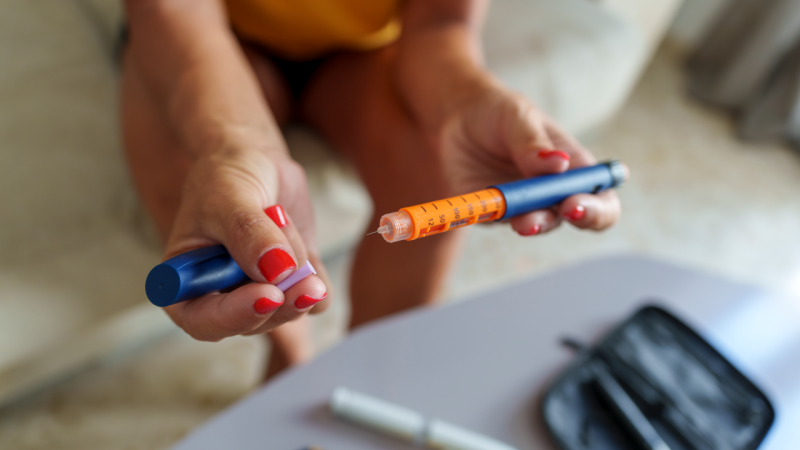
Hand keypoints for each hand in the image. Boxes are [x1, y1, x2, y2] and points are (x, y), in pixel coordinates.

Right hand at [161, 150, 328, 340]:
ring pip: (288, 313)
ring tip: (285, 224)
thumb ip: (248, 233)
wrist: (257, 163)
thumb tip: (276, 270)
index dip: (233, 316)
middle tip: (305, 278)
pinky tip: (306, 250)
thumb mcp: (228, 196)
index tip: (268, 294)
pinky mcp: (291, 287)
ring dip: (298, 275)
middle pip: (252, 323)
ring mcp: (258, 295)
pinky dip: (318, 277)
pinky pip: (315, 302)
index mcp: (185, 282)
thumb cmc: (226, 178)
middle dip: (282, 301)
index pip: (201, 319)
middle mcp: (220, 297)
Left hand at [438, 85, 621, 235]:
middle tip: (566, 211)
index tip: (579, 201)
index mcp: (574, 165)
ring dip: (535, 223)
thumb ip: (534, 143)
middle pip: (581, 218)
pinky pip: (498, 221)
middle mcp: (554, 191)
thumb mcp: (518, 117)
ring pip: (538, 224)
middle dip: (579, 218)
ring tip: (523, 219)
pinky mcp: (494, 212)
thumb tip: (560, 165)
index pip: (601, 195)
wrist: (455, 118)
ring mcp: (525, 205)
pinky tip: (484, 206)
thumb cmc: (498, 113)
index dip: (599, 207)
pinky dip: (494, 216)